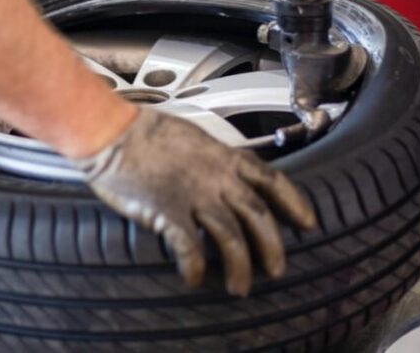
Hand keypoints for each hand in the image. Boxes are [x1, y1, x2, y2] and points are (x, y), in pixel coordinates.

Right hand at [77, 108, 315, 295]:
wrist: (112, 131)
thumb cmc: (145, 131)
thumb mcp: (192, 136)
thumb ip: (212, 157)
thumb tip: (224, 172)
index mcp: (223, 156)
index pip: (271, 178)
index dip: (293, 202)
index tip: (307, 222)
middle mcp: (215, 177)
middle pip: (258, 215)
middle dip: (272, 246)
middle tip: (276, 269)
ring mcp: (193, 194)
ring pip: (230, 237)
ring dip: (239, 266)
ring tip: (240, 287)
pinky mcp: (167, 211)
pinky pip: (189, 247)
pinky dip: (195, 267)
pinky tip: (194, 279)